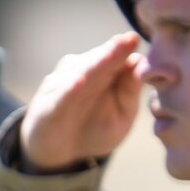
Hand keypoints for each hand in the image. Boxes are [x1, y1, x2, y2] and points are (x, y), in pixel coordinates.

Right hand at [21, 34, 143, 171]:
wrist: (62, 153)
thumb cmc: (97, 128)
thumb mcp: (122, 113)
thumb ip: (130, 90)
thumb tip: (140, 61)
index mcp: (103, 73)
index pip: (116, 57)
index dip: (125, 47)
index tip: (137, 38)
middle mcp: (81, 73)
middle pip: (99, 60)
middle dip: (113, 50)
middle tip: (128, 39)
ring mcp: (63, 88)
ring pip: (80, 73)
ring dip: (94, 64)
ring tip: (109, 55)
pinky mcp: (49, 106)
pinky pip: (60, 96)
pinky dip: (68, 89)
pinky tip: (78, 81)